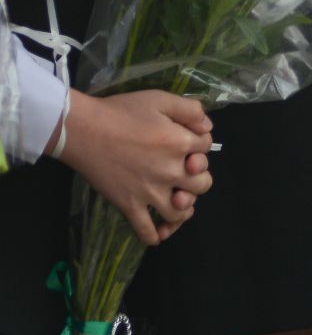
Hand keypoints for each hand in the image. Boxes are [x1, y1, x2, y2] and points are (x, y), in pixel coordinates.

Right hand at [57, 91, 213, 246]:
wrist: (81, 129)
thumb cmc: (120, 111)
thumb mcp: (160, 99)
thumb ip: (190, 110)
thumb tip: (207, 127)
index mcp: (181, 143)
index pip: (207, 148)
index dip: (200, 143)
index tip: (186, 140)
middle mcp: (171, 171)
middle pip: (203, 184)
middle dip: (199, 178)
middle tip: (185, 173)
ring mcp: (149, 191)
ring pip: (180, 212)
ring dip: (183, 208)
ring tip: (177, 201)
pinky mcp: (129, 205)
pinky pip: (146, 230)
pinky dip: (155, 235)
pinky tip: (158, 233)